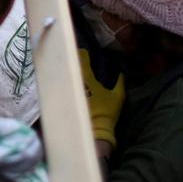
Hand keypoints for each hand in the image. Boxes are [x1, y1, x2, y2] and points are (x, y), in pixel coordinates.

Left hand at [74, 9, 125, 148]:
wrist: (94, 131)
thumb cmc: (106, 112)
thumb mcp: (118, 96)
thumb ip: (120, 81)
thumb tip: (121, 71)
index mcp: (85, 74)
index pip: (81, 55)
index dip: (84, 52)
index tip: (87, 50)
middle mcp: (72, 78)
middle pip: (69, 61)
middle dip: (73, 57)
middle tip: (77, 55)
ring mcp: (65, 87)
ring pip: (63, 71)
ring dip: (67, 67)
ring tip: (71, 65)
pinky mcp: (61, 96)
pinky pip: (61, 82)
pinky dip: (63, 79)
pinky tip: (66, 80)